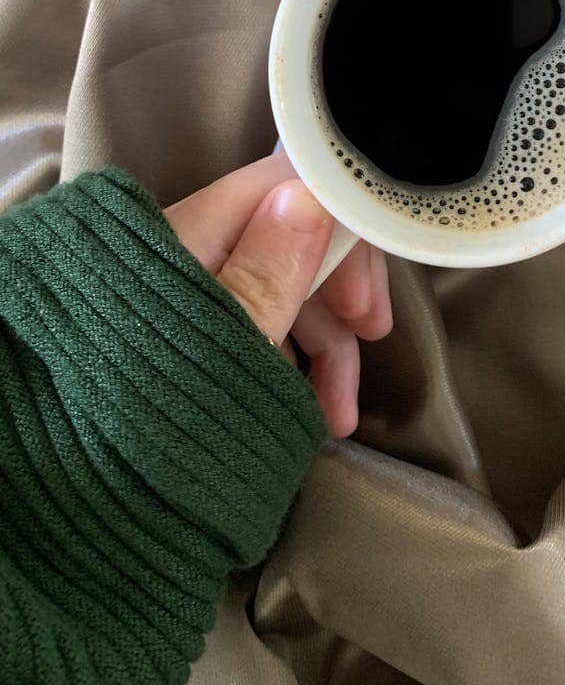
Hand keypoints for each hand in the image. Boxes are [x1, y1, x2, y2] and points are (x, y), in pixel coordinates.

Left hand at [164, 151, 391, 436]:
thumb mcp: (230, 346)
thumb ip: (271, 269)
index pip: (284, 186)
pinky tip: (310, 407)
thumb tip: (310, 194)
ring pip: (278, 289)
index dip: (340, 229)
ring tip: (340, 414)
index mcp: (193, 233)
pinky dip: (288, 358)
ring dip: (323, 343)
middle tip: (372, 341)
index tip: (365, 297)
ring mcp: (189, 294)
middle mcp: (190, 250)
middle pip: (288, 239)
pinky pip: (253, 324)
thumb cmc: (158, 410)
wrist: (73, 497)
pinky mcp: (188, 332)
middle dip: (339, 293)